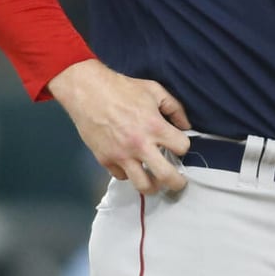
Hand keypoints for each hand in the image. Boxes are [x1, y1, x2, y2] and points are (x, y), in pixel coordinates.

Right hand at [48, 59, 191, 195]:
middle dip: (177, 182)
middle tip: (179, 182)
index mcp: (155, 126)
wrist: (88, 92)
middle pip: (166, 176)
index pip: (181, 147)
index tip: (179, 145)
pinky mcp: (105, 160)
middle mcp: (140, 145)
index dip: (183, 146)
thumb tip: (186, 126)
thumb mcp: (154, 90)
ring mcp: (121, 156)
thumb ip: (174, 108)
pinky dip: (128, 174)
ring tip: (156, 182)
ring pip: (143, 186)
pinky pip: (121, 176)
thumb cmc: (122, 89)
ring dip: (153, 186)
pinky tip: (132, 166)